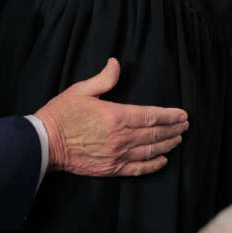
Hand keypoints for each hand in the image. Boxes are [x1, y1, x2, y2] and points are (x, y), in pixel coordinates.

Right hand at [35, 58, 187, 177]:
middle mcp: (120, 137)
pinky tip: (162, 161)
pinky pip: (138, 168)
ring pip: (150, 151)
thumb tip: (116, 64)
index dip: (170, 116)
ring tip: (178, 139)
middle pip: (155, 134)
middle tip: (185, 126)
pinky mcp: (111, 168)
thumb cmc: (62, 114)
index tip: (182, 115)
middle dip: (173, 129)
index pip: (151, 116)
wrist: (45, 143)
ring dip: (167, 145)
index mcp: (116, 116)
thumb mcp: (81, 90)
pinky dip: (152, 165)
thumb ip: (103, 78)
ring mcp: (116, 155)